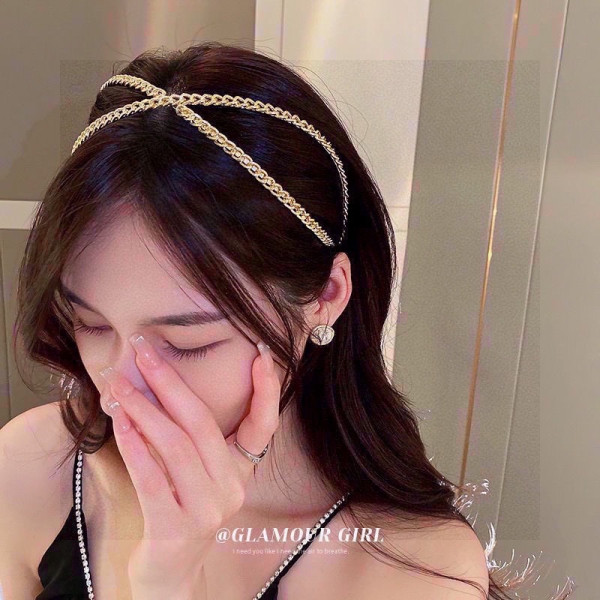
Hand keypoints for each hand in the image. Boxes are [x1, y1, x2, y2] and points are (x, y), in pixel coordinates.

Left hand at [98, 335, 280, 598]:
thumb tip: (163, 381)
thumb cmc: (180, 509)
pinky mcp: (175, 530)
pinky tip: (120, 423)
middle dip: (171, 382)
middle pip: (202, 425)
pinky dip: (135, 447)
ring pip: (176, 447)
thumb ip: (191, 437)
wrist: (170, 572)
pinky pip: (152, 480)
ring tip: (119, 386)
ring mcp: (207, 511)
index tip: (261, 354)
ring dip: (144, 410)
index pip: (263, 426)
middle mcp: (232, 489)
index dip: (267, 390)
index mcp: (241, 471)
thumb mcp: (197, 472)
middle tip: (145, 352)